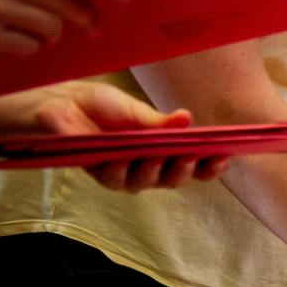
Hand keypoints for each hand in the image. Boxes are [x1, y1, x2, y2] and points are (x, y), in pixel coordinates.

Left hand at [24, 81, 228, 191]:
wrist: (64, 104)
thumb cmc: (103, 105)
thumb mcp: (136, 110)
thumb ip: (160, 122)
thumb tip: (187, 119)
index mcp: (165, 151)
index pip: (194, 166)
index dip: (210, 167)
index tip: (223, 157)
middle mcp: (149, 167)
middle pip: (175, 179)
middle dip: (185, 169)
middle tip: (190, 156)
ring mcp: (127, 174)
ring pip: (148, 182)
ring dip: (154, 171)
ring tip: (157, 156)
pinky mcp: (102, 175)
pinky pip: (118, 180)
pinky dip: (123, 170)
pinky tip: (125, 159)